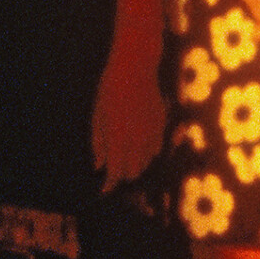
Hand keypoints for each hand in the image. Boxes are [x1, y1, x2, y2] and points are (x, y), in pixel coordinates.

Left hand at [92, 43, 165, 186]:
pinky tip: (139, 145)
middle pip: (133, 171)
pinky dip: (147, 152)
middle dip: (122, 174)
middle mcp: (137, 140)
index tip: (104, 190)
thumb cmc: (110, 89)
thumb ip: (98, 143)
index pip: (116, 172)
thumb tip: (98, 166)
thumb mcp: (97, 115)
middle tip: (113, 170)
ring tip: (124, 156)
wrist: (136, 68)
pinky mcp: (162, 125)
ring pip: (146, 162)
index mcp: (118, 139)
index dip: (109, 184)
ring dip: (135, 163)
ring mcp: (152, 133)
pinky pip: (156, 148)